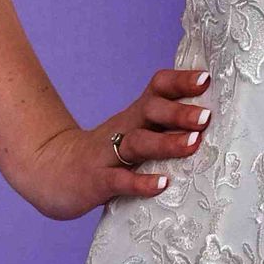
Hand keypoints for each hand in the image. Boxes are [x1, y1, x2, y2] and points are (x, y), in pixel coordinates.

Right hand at [19, 65, 212, 220]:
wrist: (51, 171)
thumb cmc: (105, 154)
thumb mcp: (132, 132)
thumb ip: (165, 125)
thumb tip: (212, 122)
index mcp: (136, 115)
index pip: (158, 88)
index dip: (180, 82)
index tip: (206, 79)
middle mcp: (124, 129)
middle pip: (151, 111)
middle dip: (179, 112)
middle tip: (207, 116)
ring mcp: (109, 155)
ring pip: (139, 143)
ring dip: (166, 143)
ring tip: (193, 144)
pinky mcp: (98, 181)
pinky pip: (120, 180)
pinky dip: (141, 182)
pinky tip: (162, 184)